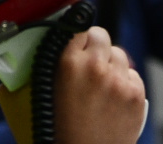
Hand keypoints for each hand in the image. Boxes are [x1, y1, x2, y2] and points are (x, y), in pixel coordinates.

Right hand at [0, 27, 144, 143]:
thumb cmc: (56, 134)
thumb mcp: (35, 99)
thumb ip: (33, 72)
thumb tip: (27, 51)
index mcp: (68, 64)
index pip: (76, 28)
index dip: (75, 37)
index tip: (74, 43)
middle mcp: (95, 67)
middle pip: (100, 35)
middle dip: (94, 45)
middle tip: (89, 60)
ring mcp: (118, 80)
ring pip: (119, 54)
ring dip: (111, 63)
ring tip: (101, 82)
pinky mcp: (135, 95)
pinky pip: (133, 75)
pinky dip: (125, 82)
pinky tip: (113, 96)